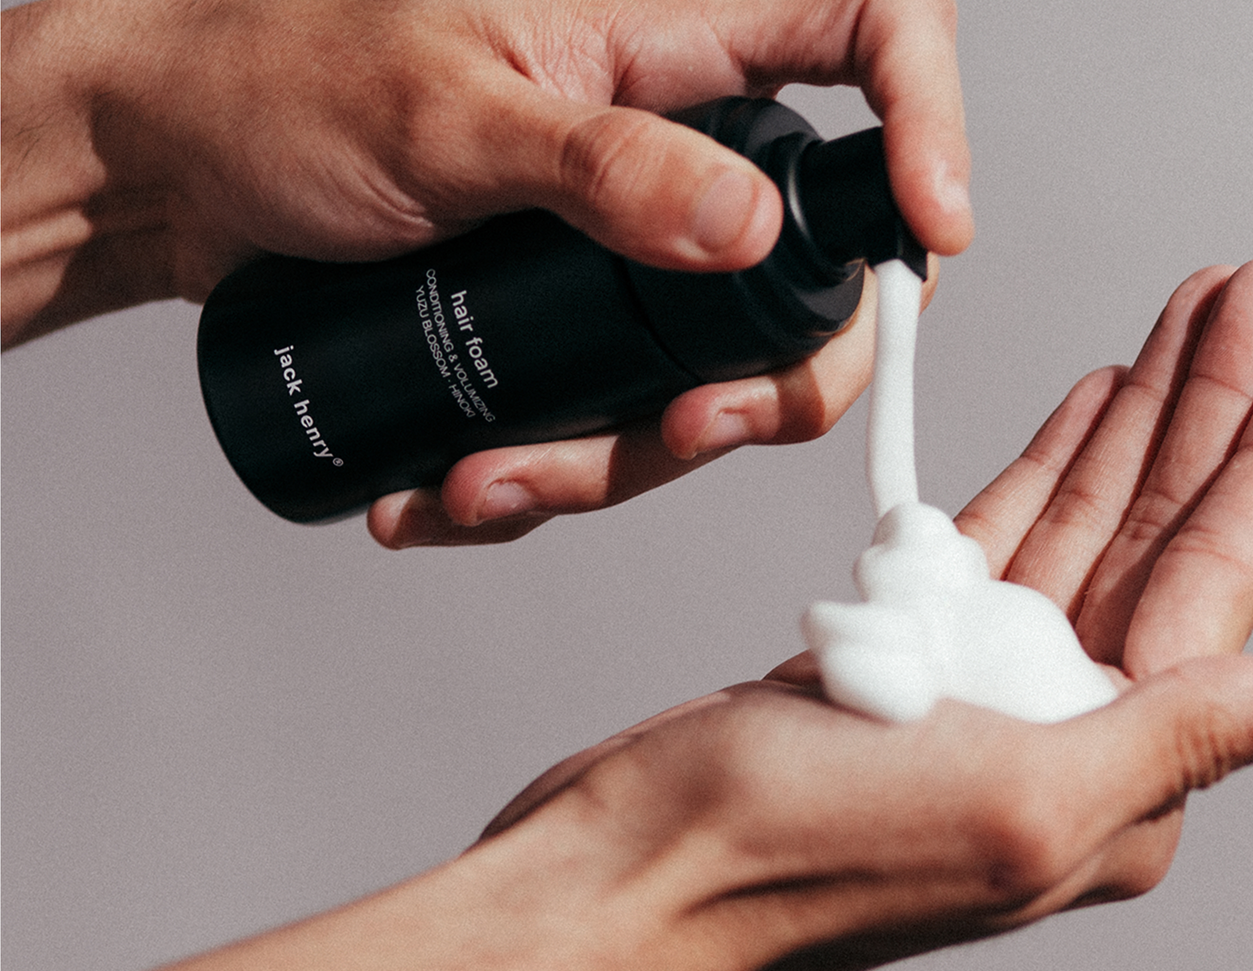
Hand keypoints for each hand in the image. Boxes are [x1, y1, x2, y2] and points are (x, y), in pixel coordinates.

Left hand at [3, 0, 966, 542]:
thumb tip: (749, 230)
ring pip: (706, 362)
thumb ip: (606, 164)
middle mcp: (671, 133)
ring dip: (620, 459)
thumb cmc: (280, 86)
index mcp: (666, 30)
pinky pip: (612, 404)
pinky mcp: (573, 309)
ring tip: (487, 486)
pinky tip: (454, 491)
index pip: (869, 29)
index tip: (929, 236)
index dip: (929, 123)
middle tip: (683, 439)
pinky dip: (552, 469)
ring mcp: (625, 233)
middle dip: (768, 379)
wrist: (171, 168)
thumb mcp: (445, 120)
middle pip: (808, 261)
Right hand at [474, 258, 1252, 970]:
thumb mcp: (1008, 802)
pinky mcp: (910, 659)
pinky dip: (1043, 469)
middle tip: (1252, 299)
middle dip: (1208, 409)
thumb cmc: (780, 854)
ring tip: (1180, 327)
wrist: (627, 865)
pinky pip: (1000, 542)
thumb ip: (1170, 743)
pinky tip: (1087, 410)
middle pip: (1155, 536)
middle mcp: (1060, 733)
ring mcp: (982, 690)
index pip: (1212, 589)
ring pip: (1082, 526)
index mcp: (1106, 775)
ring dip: (1134, 422)